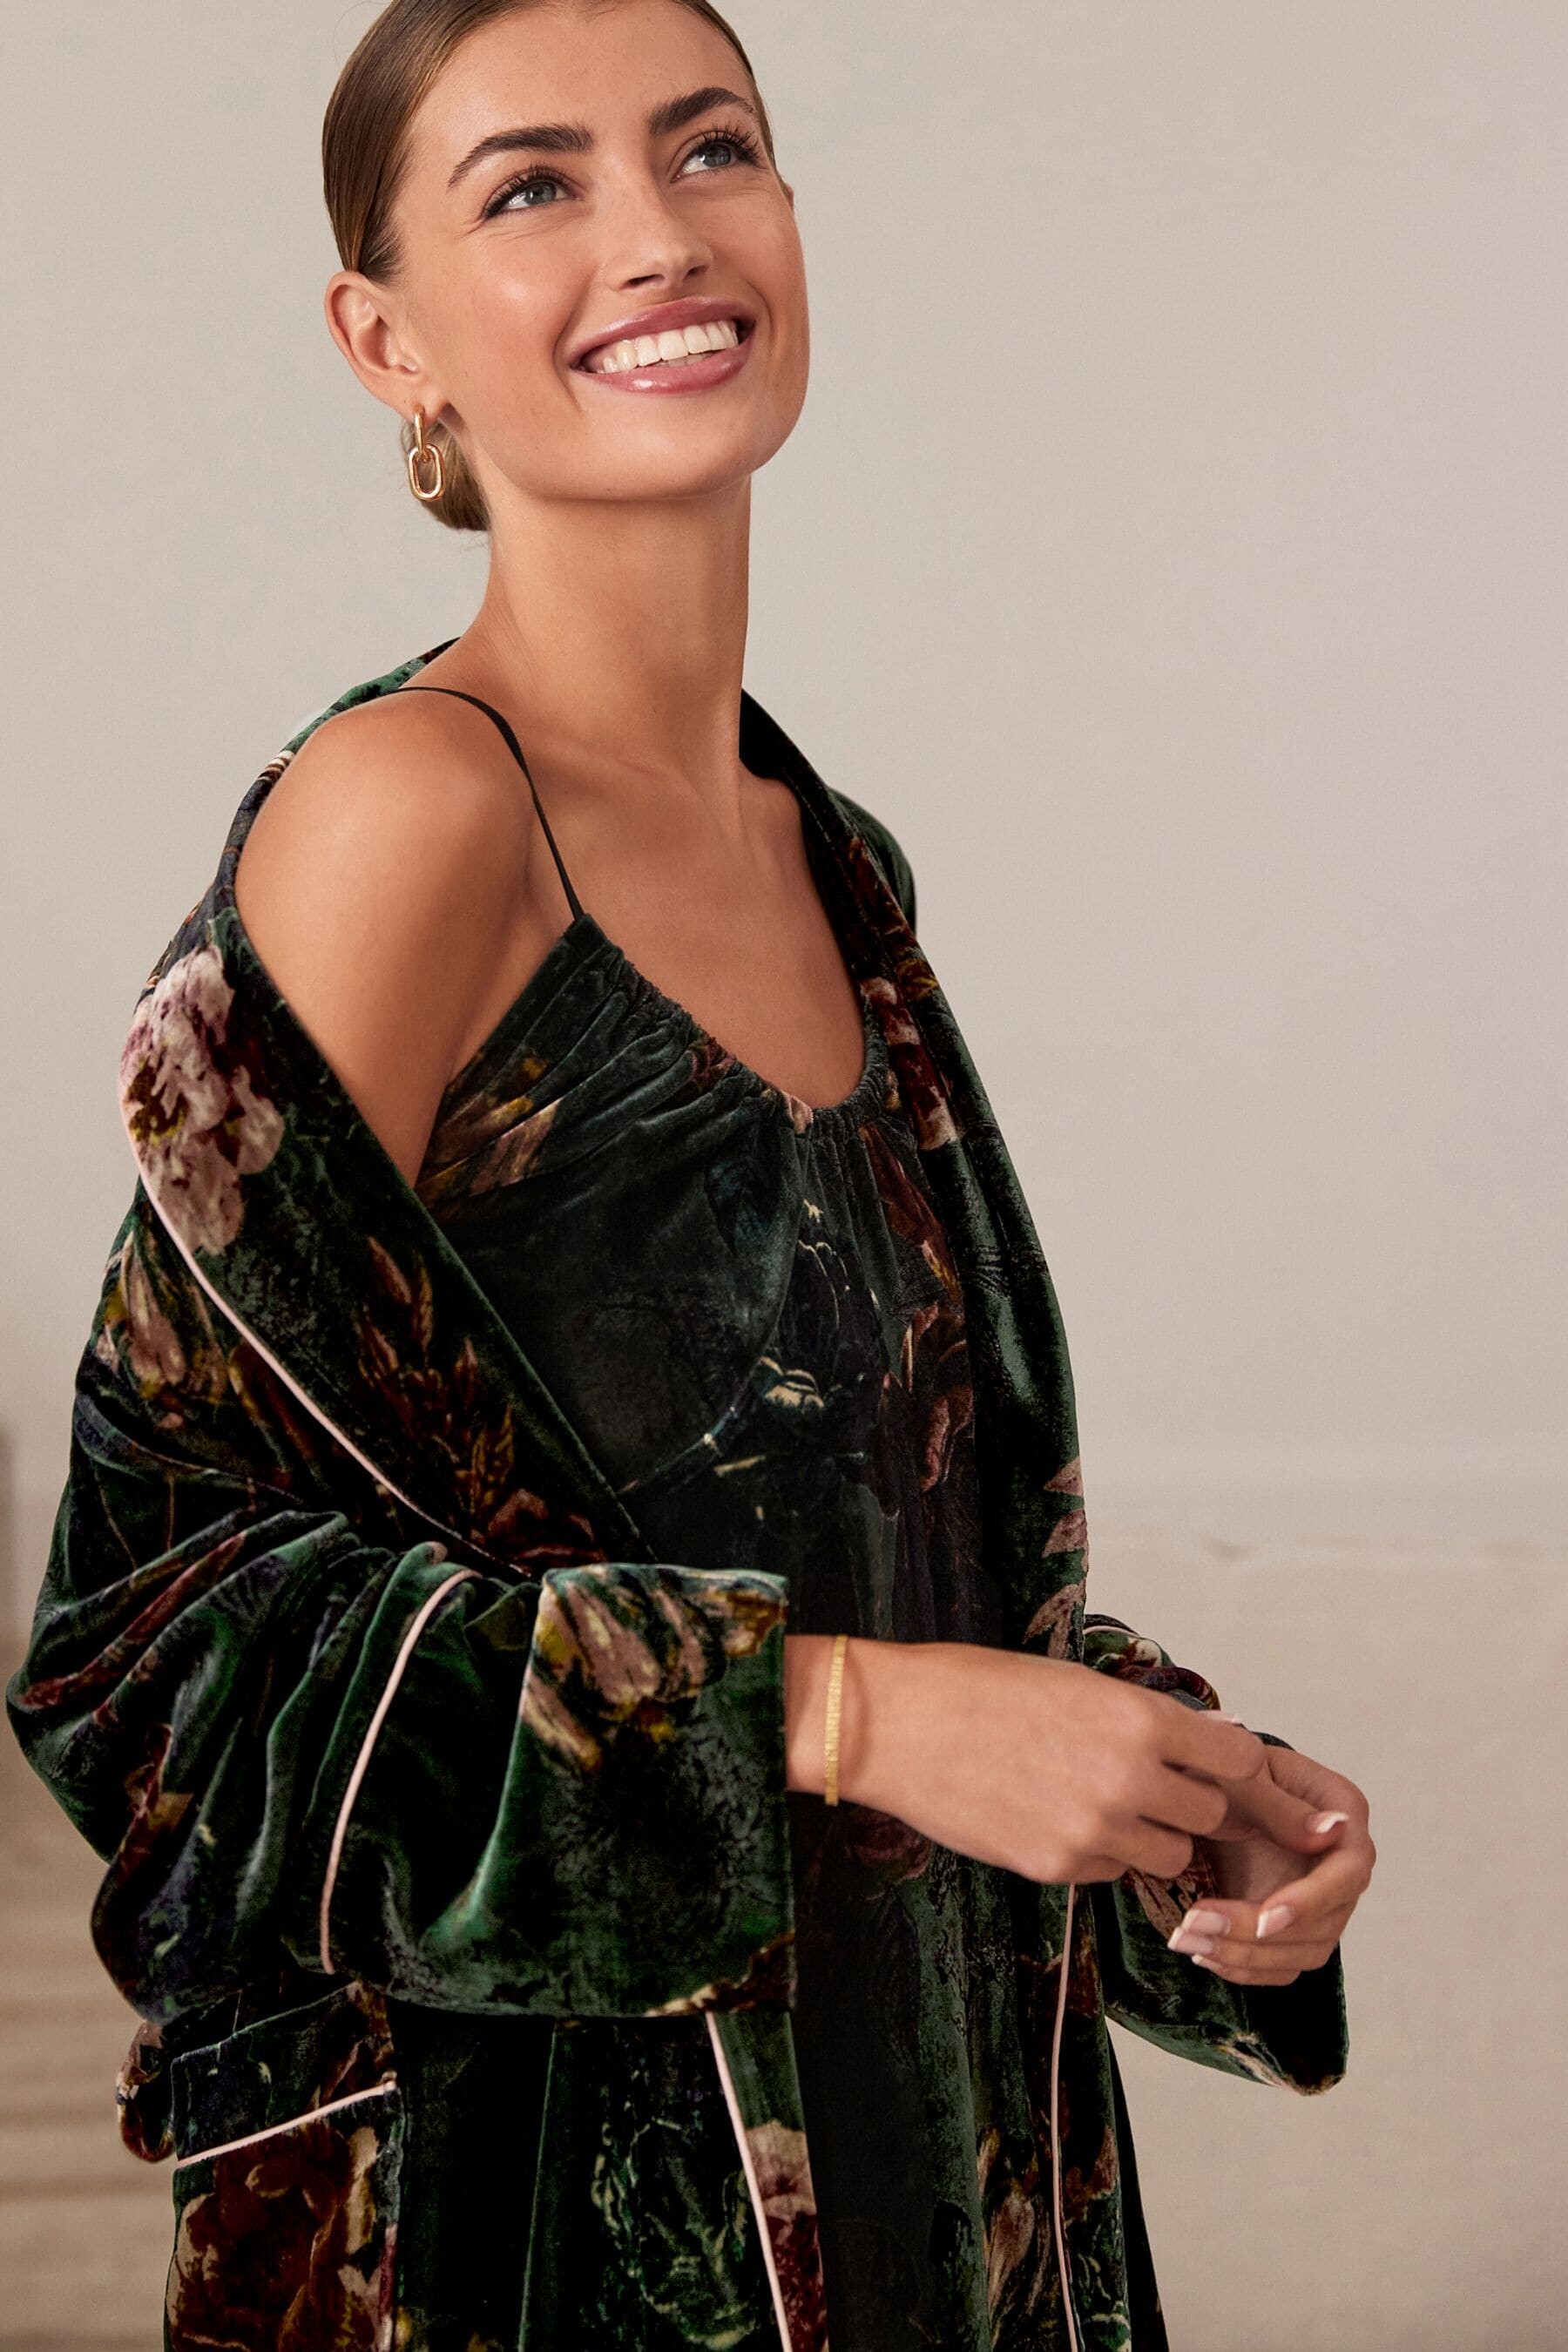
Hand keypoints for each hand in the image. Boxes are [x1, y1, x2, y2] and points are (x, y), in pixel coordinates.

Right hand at [783, 1634, 1292, 1886]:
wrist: (897, 1726)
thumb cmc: (978, 1687)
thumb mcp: (1075, 1682)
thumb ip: (1144, 1717)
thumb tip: (1206, 1738)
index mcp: (1139, 1720)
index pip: (1238, 1758)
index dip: (1236, 1765)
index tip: (1225, 1767)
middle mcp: (1129, 1780)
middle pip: (1210, 1815)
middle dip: (1190, 1801)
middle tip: (1157, 1785)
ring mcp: (1095, 1832)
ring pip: (1169, 1855)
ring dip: (1151, 1835)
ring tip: (1104, 1803)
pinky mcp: (1058, 1869)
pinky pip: (1111, 1873)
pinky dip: (1101, 1854)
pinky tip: (1058, 1819)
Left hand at [1166, 1742, 1375, 1986]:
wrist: (1197, 1790)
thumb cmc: (1221, 1770)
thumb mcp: (1241, 1779)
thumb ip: (1281, 1805)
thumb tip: (1334, 1831)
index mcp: (1343, 1813)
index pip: (1347, 1872)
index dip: (1310, 1902)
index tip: (1263, 1918)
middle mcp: (1341, 1862)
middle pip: (1324, 1922)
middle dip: (1259, 1934)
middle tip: (1197, 1923)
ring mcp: (1321, 1899)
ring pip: (1302, 1951)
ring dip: (1245, 1956)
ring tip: (1187, 1939)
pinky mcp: (1295, 1926)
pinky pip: (1281, 1964)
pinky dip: (1243, 1967)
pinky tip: (1203, 1953)